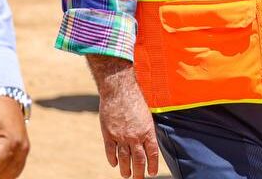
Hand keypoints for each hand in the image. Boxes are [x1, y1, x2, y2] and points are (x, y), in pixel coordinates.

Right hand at [88, 55, 159, 178]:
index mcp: (147, 131)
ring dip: (126, 169)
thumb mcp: (147, 115)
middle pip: (138, 160)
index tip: (152, 173)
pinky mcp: (108, 134)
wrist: (118, 90)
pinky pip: (111, 151)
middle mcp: (135, 136)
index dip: (152, 165)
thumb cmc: (135, 100)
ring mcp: (121, 136)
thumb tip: (148, 144)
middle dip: (139, 172)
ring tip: (126, 175)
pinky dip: (113, 159)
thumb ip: (147, 130)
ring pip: (124, 158)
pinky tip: (115, 164)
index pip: (152, 154)